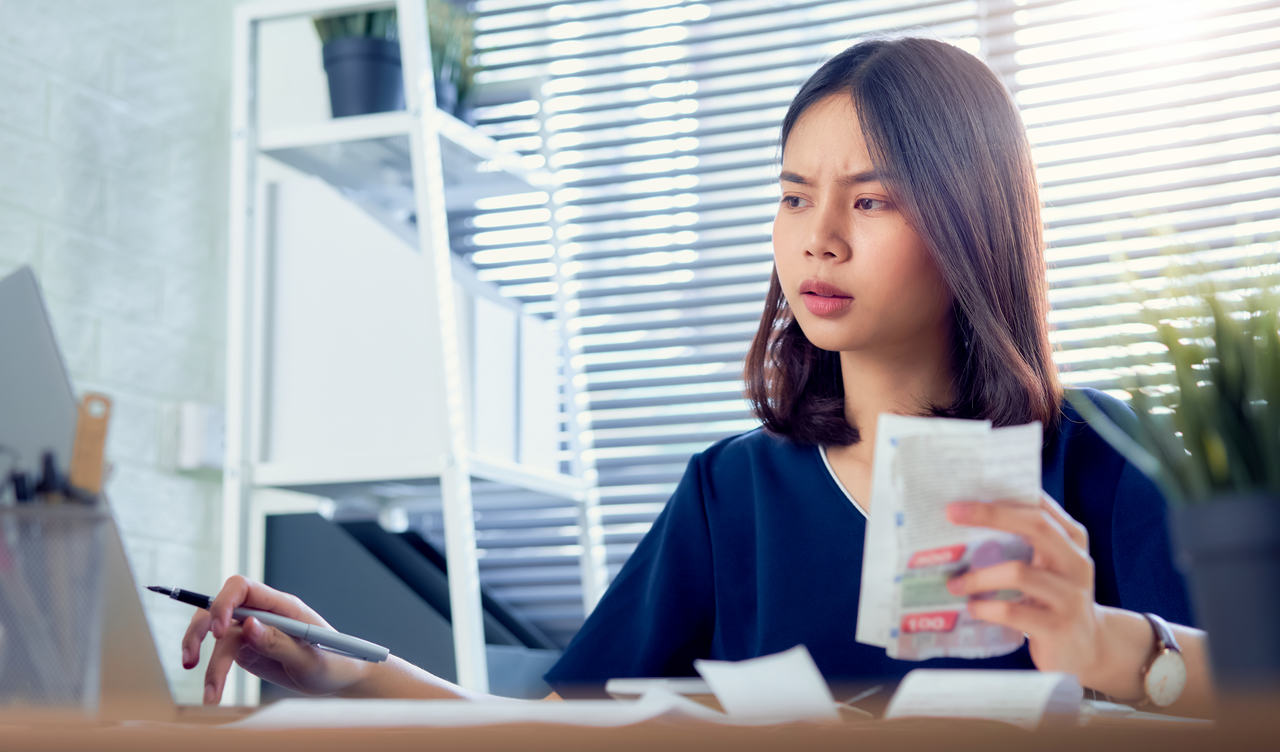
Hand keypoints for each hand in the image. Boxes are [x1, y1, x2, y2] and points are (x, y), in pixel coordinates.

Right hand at [182, 576, 372, 704]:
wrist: (339, 679)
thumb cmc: (333, 663)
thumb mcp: (309, 657)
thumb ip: (278, 641)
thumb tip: (248, 624)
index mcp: (282, 606)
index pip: (242, 588)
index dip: (224, 602)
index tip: (219, 630)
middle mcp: (263, 613)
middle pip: (219, 609)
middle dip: (200, 630)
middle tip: (191, 657)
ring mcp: (253, 631)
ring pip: (217, 637)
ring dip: (206, 663)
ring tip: (210, 695)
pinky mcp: (247, 649)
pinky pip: (222, 655)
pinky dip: (213, 673)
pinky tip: (212, 693)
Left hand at [944, 492, 1107, 682]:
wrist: (1090, 650)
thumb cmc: (1055, 600)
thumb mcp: (1049, 567)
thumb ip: (1025, 543)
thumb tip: (969, 520)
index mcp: (1072, 540)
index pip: (1040, 506)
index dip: (1003, 498)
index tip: (964, 496)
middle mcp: (1076, 562)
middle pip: (1037, 526)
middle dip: (991, 516)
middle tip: (951, 514)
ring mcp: (1070, 596)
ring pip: (1019, 572)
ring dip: (978, 577)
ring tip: (954, 584)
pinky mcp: (1058, 627)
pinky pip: (1013, 611)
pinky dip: (986, 608)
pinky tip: (973, 608)